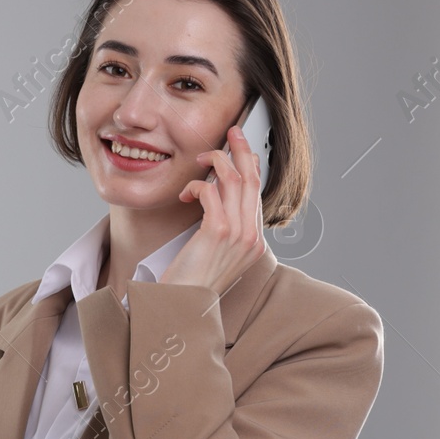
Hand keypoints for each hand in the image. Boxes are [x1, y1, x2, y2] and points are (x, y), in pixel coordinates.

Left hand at [167, 123, 267, 296]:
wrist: (182, 306)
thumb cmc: (190, 282)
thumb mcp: (214, 254)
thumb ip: (222, 228)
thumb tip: (215, 198)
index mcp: (253, 241)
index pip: (257, 193)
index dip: (250, 165)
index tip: (240, 148)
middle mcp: (251, 236)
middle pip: (251, 180)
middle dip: (241, 150)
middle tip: (231, 132)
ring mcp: (238, 234)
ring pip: (233, 181)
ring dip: (215, 163)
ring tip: (201, 159)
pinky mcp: (218, 232)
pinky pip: (211, 193)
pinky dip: (197, 186)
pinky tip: (185, 193)